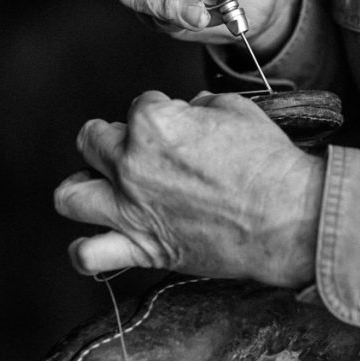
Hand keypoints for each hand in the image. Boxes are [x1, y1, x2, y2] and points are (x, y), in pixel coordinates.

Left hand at [54, 91, 324, 287]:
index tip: (178, 124)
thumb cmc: (269, 164)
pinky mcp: (142, 247)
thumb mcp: (237, 111)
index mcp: (154, 124)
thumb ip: (201, 106)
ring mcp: (131, 208)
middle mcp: (132, 164)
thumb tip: (191, 110)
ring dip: (84, 184)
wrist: (288, 217)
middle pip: (93, 141)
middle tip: (138, 148)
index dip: (161, 112)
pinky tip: (100, 239)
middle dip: (115, 138)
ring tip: (103, 185)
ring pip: (71, 194)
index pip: (139, 106)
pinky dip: (86, 250)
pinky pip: (89, 254)